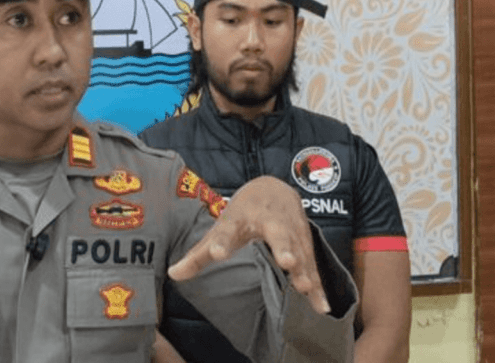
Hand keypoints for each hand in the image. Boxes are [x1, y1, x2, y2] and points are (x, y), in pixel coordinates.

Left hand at [167, 175, 331, 314]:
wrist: (274, 189)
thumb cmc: (242, 213)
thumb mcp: (220, 228)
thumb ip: (199, 254)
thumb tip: (173, 274)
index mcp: (241, 218)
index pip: (229, 230)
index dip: (222, 242)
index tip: (216, 253)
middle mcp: (270, 222)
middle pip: (278, 234)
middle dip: (283, 247)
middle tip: (286, 261)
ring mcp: (292, 232)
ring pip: (301, 250)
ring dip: (304, 267)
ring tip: (304, 285)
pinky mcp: (306, 245)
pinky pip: (313, 267)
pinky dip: (319, 286)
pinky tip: (321, 306)